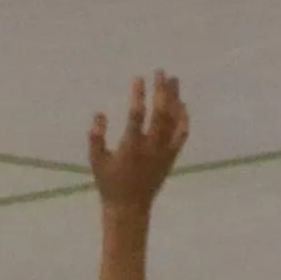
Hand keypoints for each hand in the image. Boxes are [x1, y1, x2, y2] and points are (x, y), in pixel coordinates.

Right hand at [87, 71, 189, 216]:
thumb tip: (100, 114)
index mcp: (131, 147)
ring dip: (175, 99)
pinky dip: (184, 118)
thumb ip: (96, 137)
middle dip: (161, 91)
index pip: (137, 116)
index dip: (139, 96)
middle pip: (160, 114)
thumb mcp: (96, 160)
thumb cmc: (109, 183)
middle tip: (161, 72)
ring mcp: (164, 152)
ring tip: (174, 80)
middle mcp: (151, 147)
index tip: (139, 78)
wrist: (130, 207)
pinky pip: (181, 135)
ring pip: (173, 121)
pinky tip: (182, 104)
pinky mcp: (172, 157)